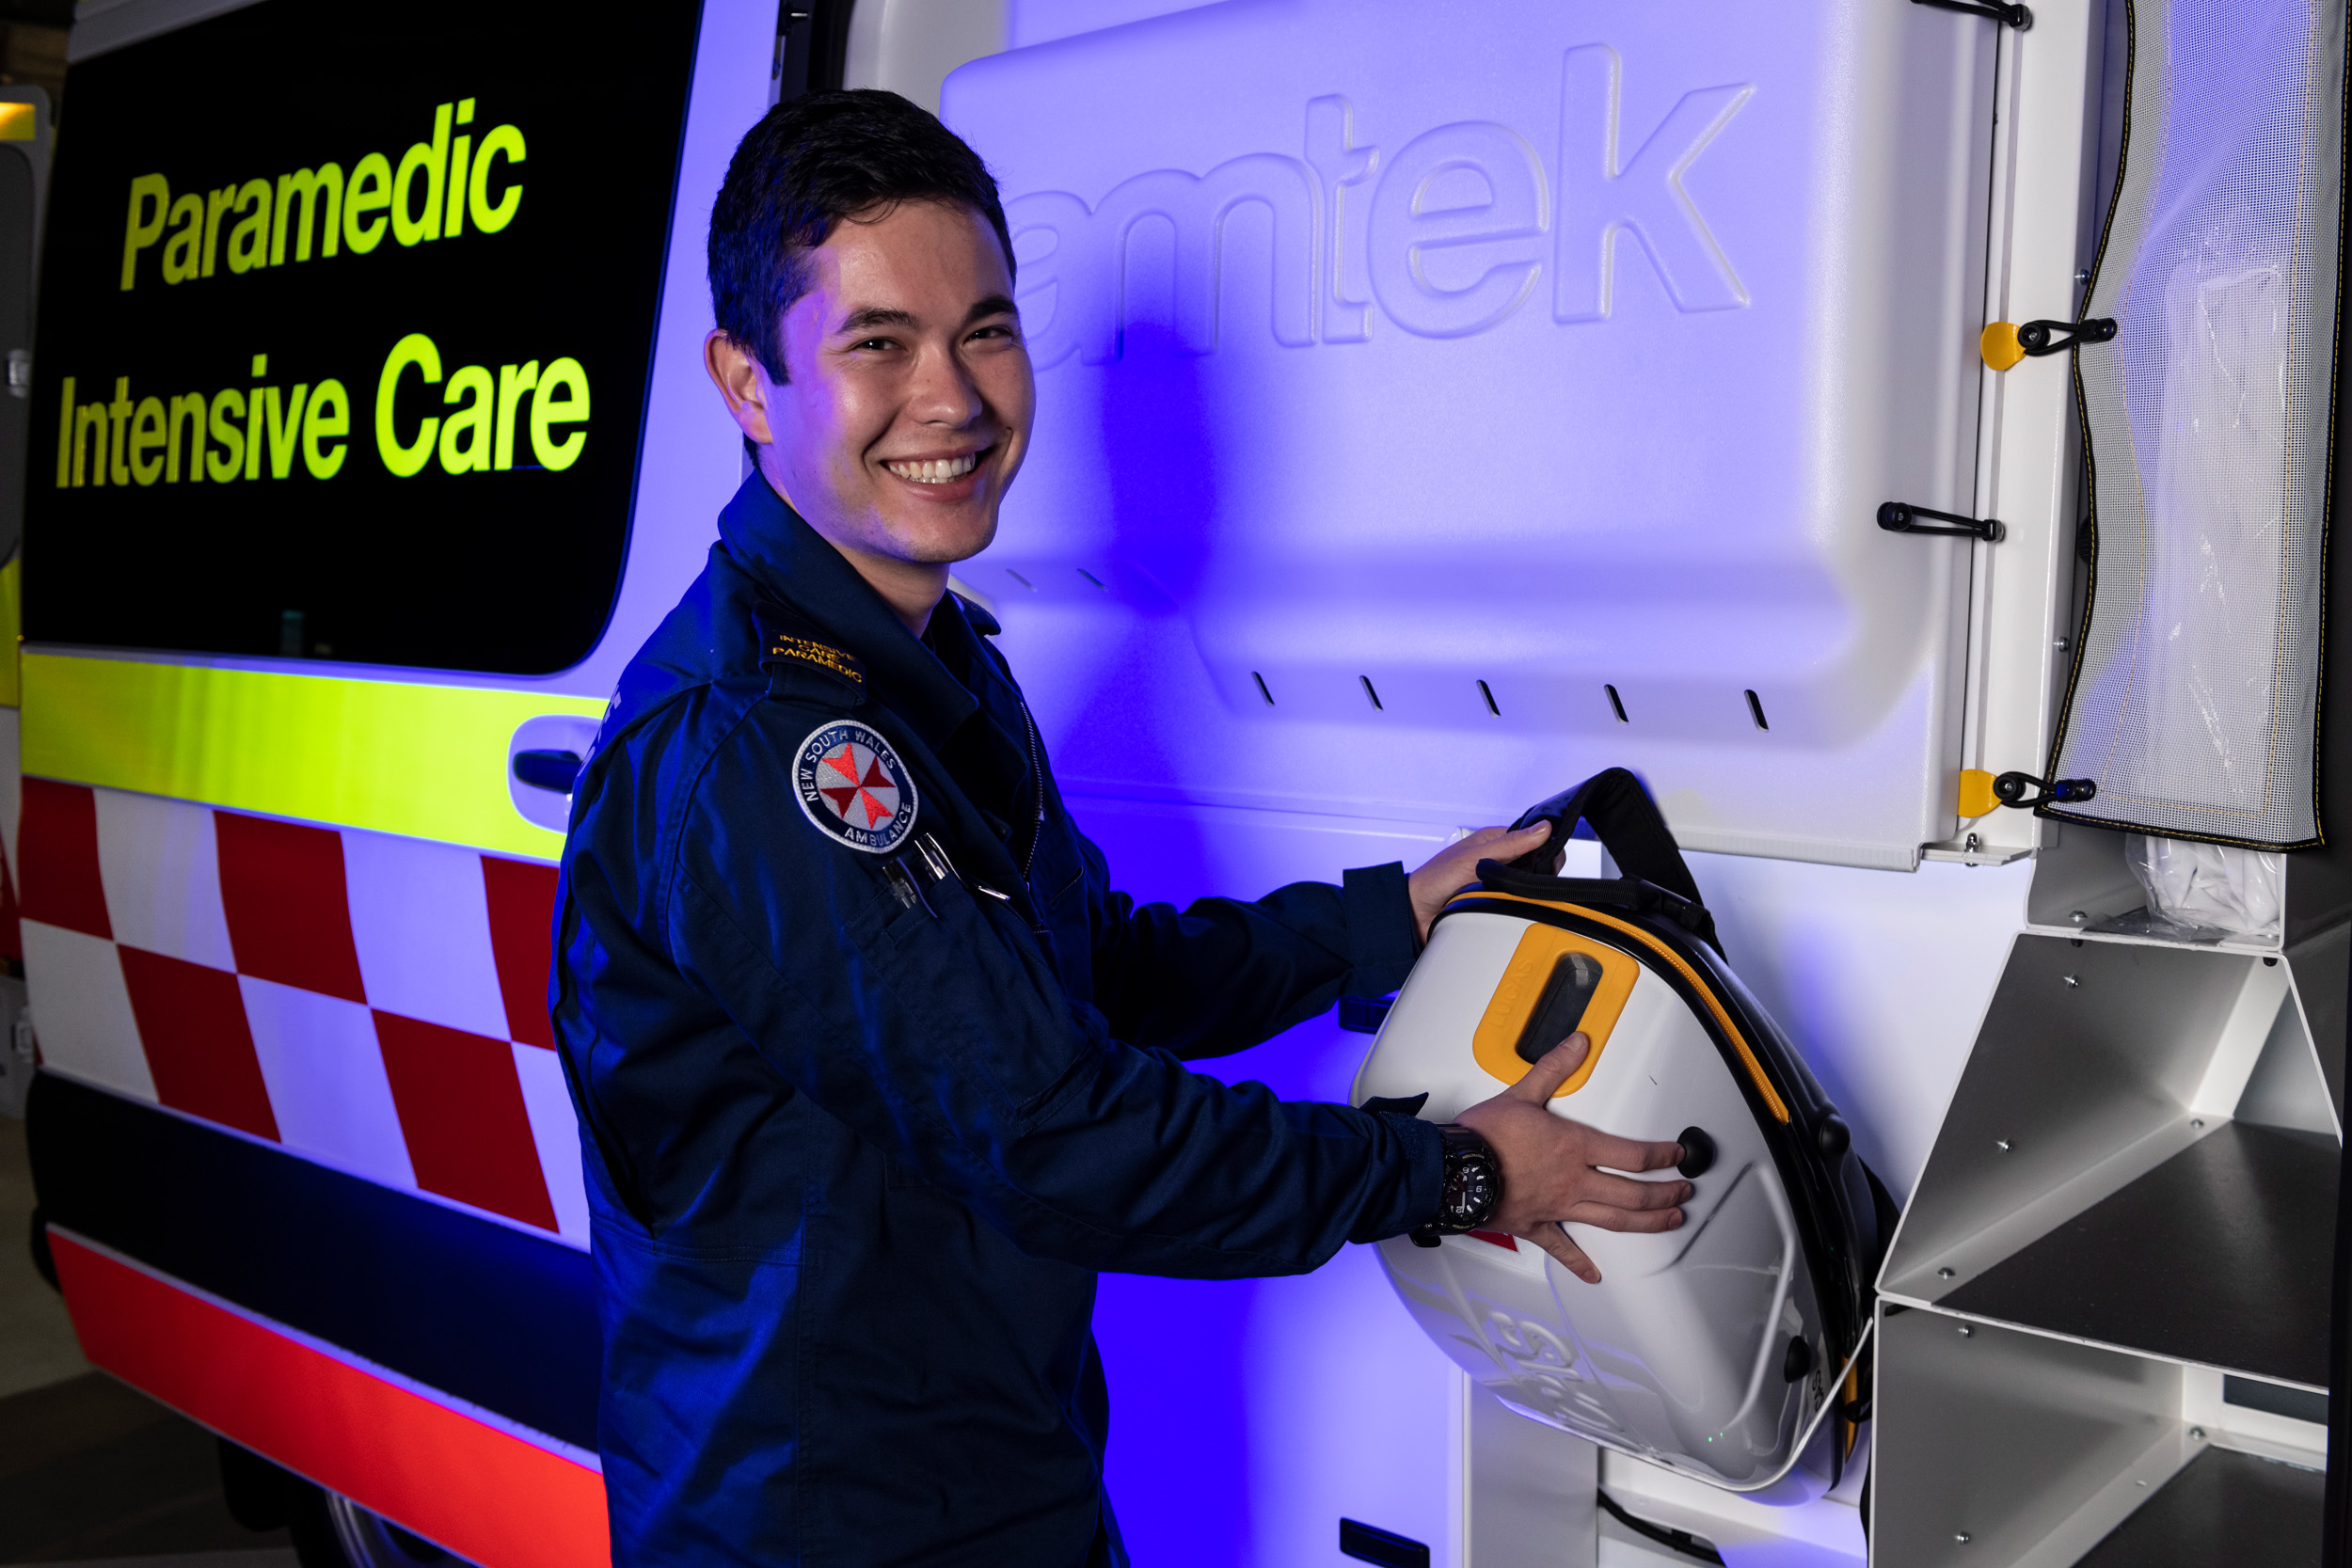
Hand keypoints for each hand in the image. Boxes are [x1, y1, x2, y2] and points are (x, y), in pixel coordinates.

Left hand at [1406, 823, 1555, 941]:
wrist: (1416, 913)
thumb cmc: (1435, 879)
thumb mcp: (1474, 858)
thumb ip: (1509, 844)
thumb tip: (1543, 828)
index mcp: (1494, 841)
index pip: (1533, 839)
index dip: (1547, 849)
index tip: (1552, 864)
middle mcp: (1498, 860)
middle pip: (1534, 864)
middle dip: (1540, 873)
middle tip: (1537, 884)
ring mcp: (1498, 881)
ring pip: (1529, 886)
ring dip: (1529, 892)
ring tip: (1524, 897)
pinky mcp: (1495, 902)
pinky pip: (1517, 905)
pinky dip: (1520, 907)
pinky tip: (1517, 909)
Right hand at [1454, 1032, 1688, 1282]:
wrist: (1452, 1169)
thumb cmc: (1484, 1136)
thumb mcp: (1522, 1093)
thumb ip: (1554, 1068)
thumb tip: (1577, 1043)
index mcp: (1574, 1147)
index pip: (1632, 1154)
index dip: (1662, 1157)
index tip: (1677, 1158)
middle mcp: (1573, 1181)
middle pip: (1632, 1193)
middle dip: (1664, 1195)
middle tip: (1683, 1194)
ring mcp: (1557, 1207)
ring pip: (1612, 1220)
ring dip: (1645, 1223)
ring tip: (1667, 1223)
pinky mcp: (1535, 1226)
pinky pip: (1562, 1248)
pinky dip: (1579, 1262)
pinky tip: (1593, 1273)